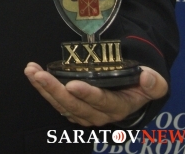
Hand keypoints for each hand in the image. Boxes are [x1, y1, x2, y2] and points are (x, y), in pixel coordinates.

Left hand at [24, 63, 166, 125]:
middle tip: (40, 74)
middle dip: (55, 90)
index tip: (71, 84)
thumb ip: (153, 82)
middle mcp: (98, 114)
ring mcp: (83, 112)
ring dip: (44, 88)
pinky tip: (33, 75)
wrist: (132, 93)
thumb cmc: (140, 85)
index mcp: (118, 107)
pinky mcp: (73, 108)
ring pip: (61, 104)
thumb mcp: (153, 83)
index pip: (101, 102)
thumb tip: (146, 76)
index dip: (86, 94)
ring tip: (31, 71)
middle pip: (74, 105)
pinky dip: (43, 88)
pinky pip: (56, 101)